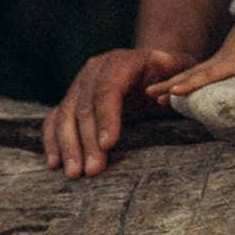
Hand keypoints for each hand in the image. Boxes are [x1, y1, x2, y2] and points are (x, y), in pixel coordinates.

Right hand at [43, 46, 194, 178]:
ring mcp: (79, 84)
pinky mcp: (71, 99)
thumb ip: (175, 77)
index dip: (106, 116)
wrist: (152, 66)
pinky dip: (53, 141)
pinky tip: (55, 163)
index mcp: (121, 61)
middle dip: (87, 140)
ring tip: (74, 174)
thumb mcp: (181, 68)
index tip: (107, 144)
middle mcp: (94, 70)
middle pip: (85, 106)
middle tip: (93, 170)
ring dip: (67, 145)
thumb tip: (160, 95)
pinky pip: (55, 119)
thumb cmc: (170, 73)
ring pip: (65, 114)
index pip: (108, 88)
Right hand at [148, 18, 234, 102]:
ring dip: (171, 82)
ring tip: (151, 95)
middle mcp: (219, 60)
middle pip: (190, 74)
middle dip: (170, 84)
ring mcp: (217, 59)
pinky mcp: (218, 59)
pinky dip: (181, 79)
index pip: (207, 74)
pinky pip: (195, 71)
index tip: (173, 90)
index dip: (190, 83)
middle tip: (149, 94)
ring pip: (190, 72)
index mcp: (231, 61)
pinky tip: (171, 89)